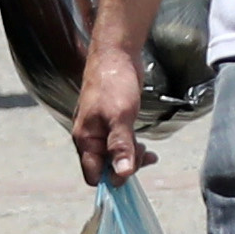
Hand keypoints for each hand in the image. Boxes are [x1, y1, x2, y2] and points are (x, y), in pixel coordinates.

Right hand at [73, 40, 145, 182]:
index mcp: (85, 139)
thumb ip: (121, 146)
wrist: (116, 54)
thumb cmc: (114, 83)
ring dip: (131, 158)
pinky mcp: (111, 122)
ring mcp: (100, 130)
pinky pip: (120, 144)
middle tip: (145, 156)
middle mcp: (90, 138)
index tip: (132, 172)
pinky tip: (145, 146)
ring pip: (114, 156)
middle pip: (105, 168)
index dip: (112, 179)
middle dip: (126, 167)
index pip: (93, 175)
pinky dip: (132, 147)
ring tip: (149, 153)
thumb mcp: (120, 116)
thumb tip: (122, 174)